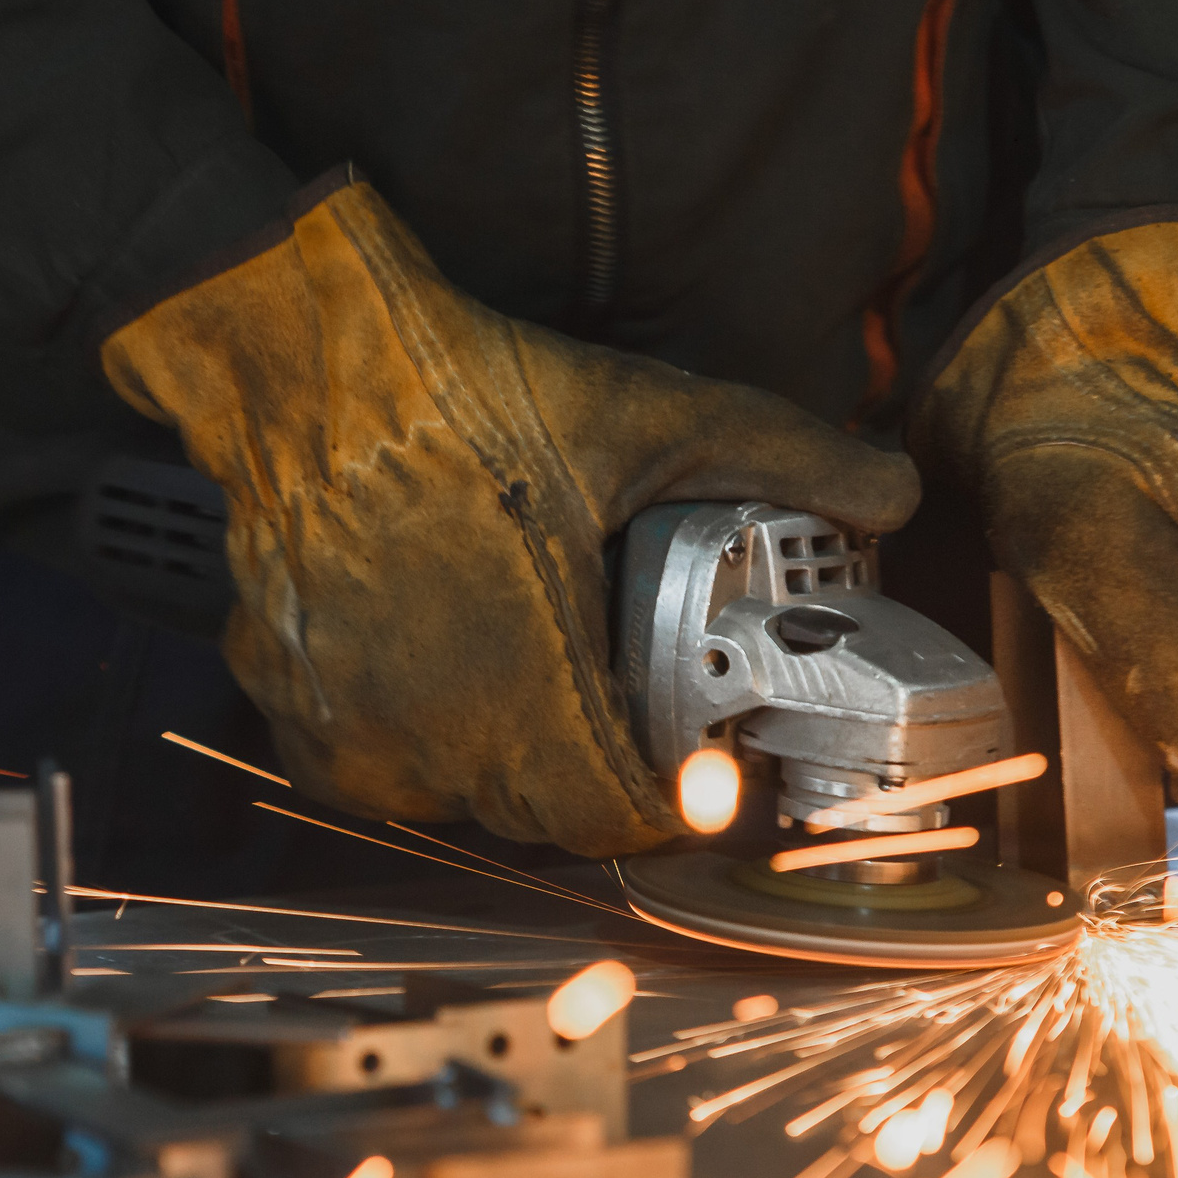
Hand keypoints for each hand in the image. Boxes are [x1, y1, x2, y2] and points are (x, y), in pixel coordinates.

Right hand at [103, 173, 920, 856]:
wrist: (310, 355)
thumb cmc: (462, 390)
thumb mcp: (648, 418)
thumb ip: (786, 460)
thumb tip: (890, 490)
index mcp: (534, 687)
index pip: (616, 821)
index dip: (668, 807)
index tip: (689, 774)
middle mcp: (433, 728)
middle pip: (538, 813)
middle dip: (588, 773)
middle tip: (612, 705)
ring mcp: (350, 722)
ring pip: (449, 797)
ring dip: (495, 761)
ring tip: (522, 679)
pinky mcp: (288, 697)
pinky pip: (361, 769)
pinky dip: (398, 744)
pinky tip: (424, 676)